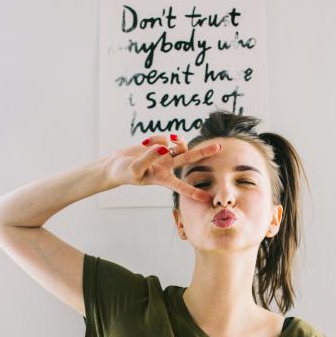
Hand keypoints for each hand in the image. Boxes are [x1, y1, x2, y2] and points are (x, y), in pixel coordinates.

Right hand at [100, 134, 221, 201]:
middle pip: (189, 158)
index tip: (206, 199)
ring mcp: (164, 157)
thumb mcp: (135, 169)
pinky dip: (157, 137)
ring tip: (163, 142)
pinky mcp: (160, 147)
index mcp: (162, 179)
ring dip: (173, 140)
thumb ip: (149, 158)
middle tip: (219, 146)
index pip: (181, 186)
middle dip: (203, 152)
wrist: (116, 166)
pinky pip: (164, 138)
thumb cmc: (124, 172)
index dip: (193, 192)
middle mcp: (167, 168)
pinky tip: (146, 142)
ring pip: (178, 145)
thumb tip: (164, 148)